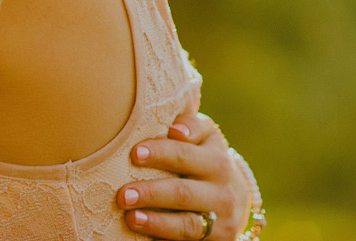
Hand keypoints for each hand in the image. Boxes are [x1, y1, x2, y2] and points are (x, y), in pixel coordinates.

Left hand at [117, 112, 246, 240]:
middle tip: (123, 194)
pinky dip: (165, 235)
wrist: (232, 195)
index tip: (134, 153)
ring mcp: (223, 217)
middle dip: (152, 193)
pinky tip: (144, 232)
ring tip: (130, 217)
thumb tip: (175, 129)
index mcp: (216, 157)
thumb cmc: (201, 155)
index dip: (161, 152)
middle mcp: (223, 188)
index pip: (185, 154)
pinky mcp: (221, 238)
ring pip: (188, 223)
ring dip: (157, 222)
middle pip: (183, 192)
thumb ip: (190, 126)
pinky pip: (190, 239)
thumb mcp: (204, 135)